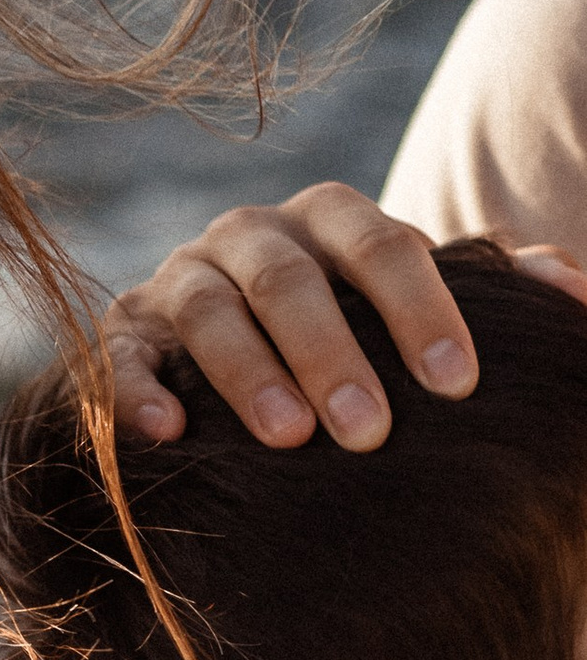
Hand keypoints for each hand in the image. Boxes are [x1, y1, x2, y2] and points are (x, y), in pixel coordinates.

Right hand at [103, 183, 586, 453]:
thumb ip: (494, 284)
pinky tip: (167, 436)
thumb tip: (578, 294)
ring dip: (246, 371)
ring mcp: (180, 280)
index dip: (419, 308)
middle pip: (288, 277)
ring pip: (207, 309)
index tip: (459, 382)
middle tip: (368, 430)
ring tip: (288, 438)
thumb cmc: (354, 330)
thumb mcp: (416, 300)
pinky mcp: (123, 331)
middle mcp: (249, 237)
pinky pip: (118, 352)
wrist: (237, 343)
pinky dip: (137, 389)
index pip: (379, 245)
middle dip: (330, 350)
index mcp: (328, 221)